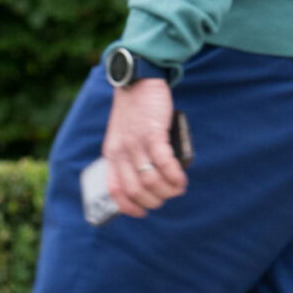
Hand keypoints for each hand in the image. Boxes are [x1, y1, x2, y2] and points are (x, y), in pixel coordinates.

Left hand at [102, 78, 188, 216]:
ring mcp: (136, 143)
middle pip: (136, 190)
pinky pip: (164, 162)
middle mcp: (121, 152)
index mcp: (111, 155)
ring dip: (168, 190)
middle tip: (166, 196)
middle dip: (154, 201)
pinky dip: (175, 175)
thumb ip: (129, 157)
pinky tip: (181, 179)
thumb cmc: (134, 111)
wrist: (137, 81)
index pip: (115, 190)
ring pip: (151, 180)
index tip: (143, 211)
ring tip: (178, 188)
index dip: (129, 207)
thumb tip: (149, 181)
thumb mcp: (122, 137)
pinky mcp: (153, 132)